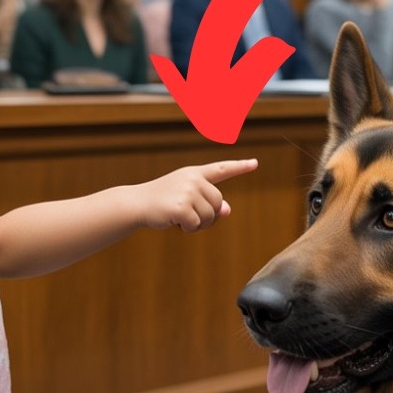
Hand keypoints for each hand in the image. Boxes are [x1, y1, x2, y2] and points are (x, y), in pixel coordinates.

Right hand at [137, 159, 257, 231]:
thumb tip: (227, 210)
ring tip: (179, 217)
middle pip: (218, 203)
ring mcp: (187, 191)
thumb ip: (208, 202)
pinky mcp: (181, 206)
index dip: (240, 167)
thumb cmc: (162, 202)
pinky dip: (188, 229)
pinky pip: (196, 225)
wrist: (137, 203)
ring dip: (198, 224)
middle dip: (208, 215)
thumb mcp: (187, 199)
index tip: (255, 163)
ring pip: (210, 216)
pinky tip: (175, 222)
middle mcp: (193, 179)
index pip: (221, 169)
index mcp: (195, 174)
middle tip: (189, 216)